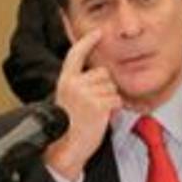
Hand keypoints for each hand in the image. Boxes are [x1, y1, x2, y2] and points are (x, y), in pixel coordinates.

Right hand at [45, 30, 121, 179]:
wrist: (65, 149)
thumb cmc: (68, 129)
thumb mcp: (69, 100)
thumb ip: (80, 85)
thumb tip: (102, 75)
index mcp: (65, 81)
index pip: (75, 55)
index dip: (87, 42)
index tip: (97, 32)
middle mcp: (74, 84)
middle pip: (103, 73)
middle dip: (105, 88)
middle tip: (94, 106)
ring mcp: (86, 93)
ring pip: (112, 86)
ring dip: (110, 99)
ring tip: (95, 113)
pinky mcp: (98, 104)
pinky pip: (116, 99)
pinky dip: (114, 109)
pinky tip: (102, 118)